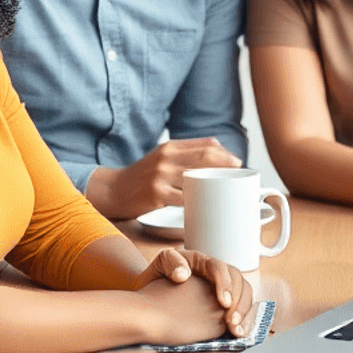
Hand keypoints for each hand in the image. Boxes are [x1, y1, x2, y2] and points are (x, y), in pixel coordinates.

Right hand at [86, 138, 241, 220]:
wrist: (113, 190)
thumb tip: (217, 149)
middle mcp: (166, 158)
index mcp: (170, 147)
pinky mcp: (157, 194)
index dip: (225, 153)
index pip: (205, 144)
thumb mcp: (161, 157)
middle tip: (239, 175)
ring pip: (197, 178)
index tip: (237, 163)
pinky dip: (198, 203)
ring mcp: (161, 176)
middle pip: (205, 157)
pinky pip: (185, 199)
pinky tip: (207, 207)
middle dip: (227, 165)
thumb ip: (184, 153)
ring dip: (216, 186)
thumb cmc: (142, 176)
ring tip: (228, 193)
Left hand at [135, 248, 254, 341]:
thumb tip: (183, 275)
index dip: (225, 284)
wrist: (151, 290)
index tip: (224, 303)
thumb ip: (171, 263)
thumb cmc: (156, 276)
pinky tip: (237, 333)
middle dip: (239, 302)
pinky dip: (242, 320)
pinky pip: (239, 307)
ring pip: (244, 294)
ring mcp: (221, 288)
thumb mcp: (161, 264)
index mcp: (203, 261)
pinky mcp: (222, 303)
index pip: (220, 268)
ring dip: (244, 312)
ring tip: (236, 330)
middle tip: (232, 321)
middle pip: (238, 281)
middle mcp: (216, 273)